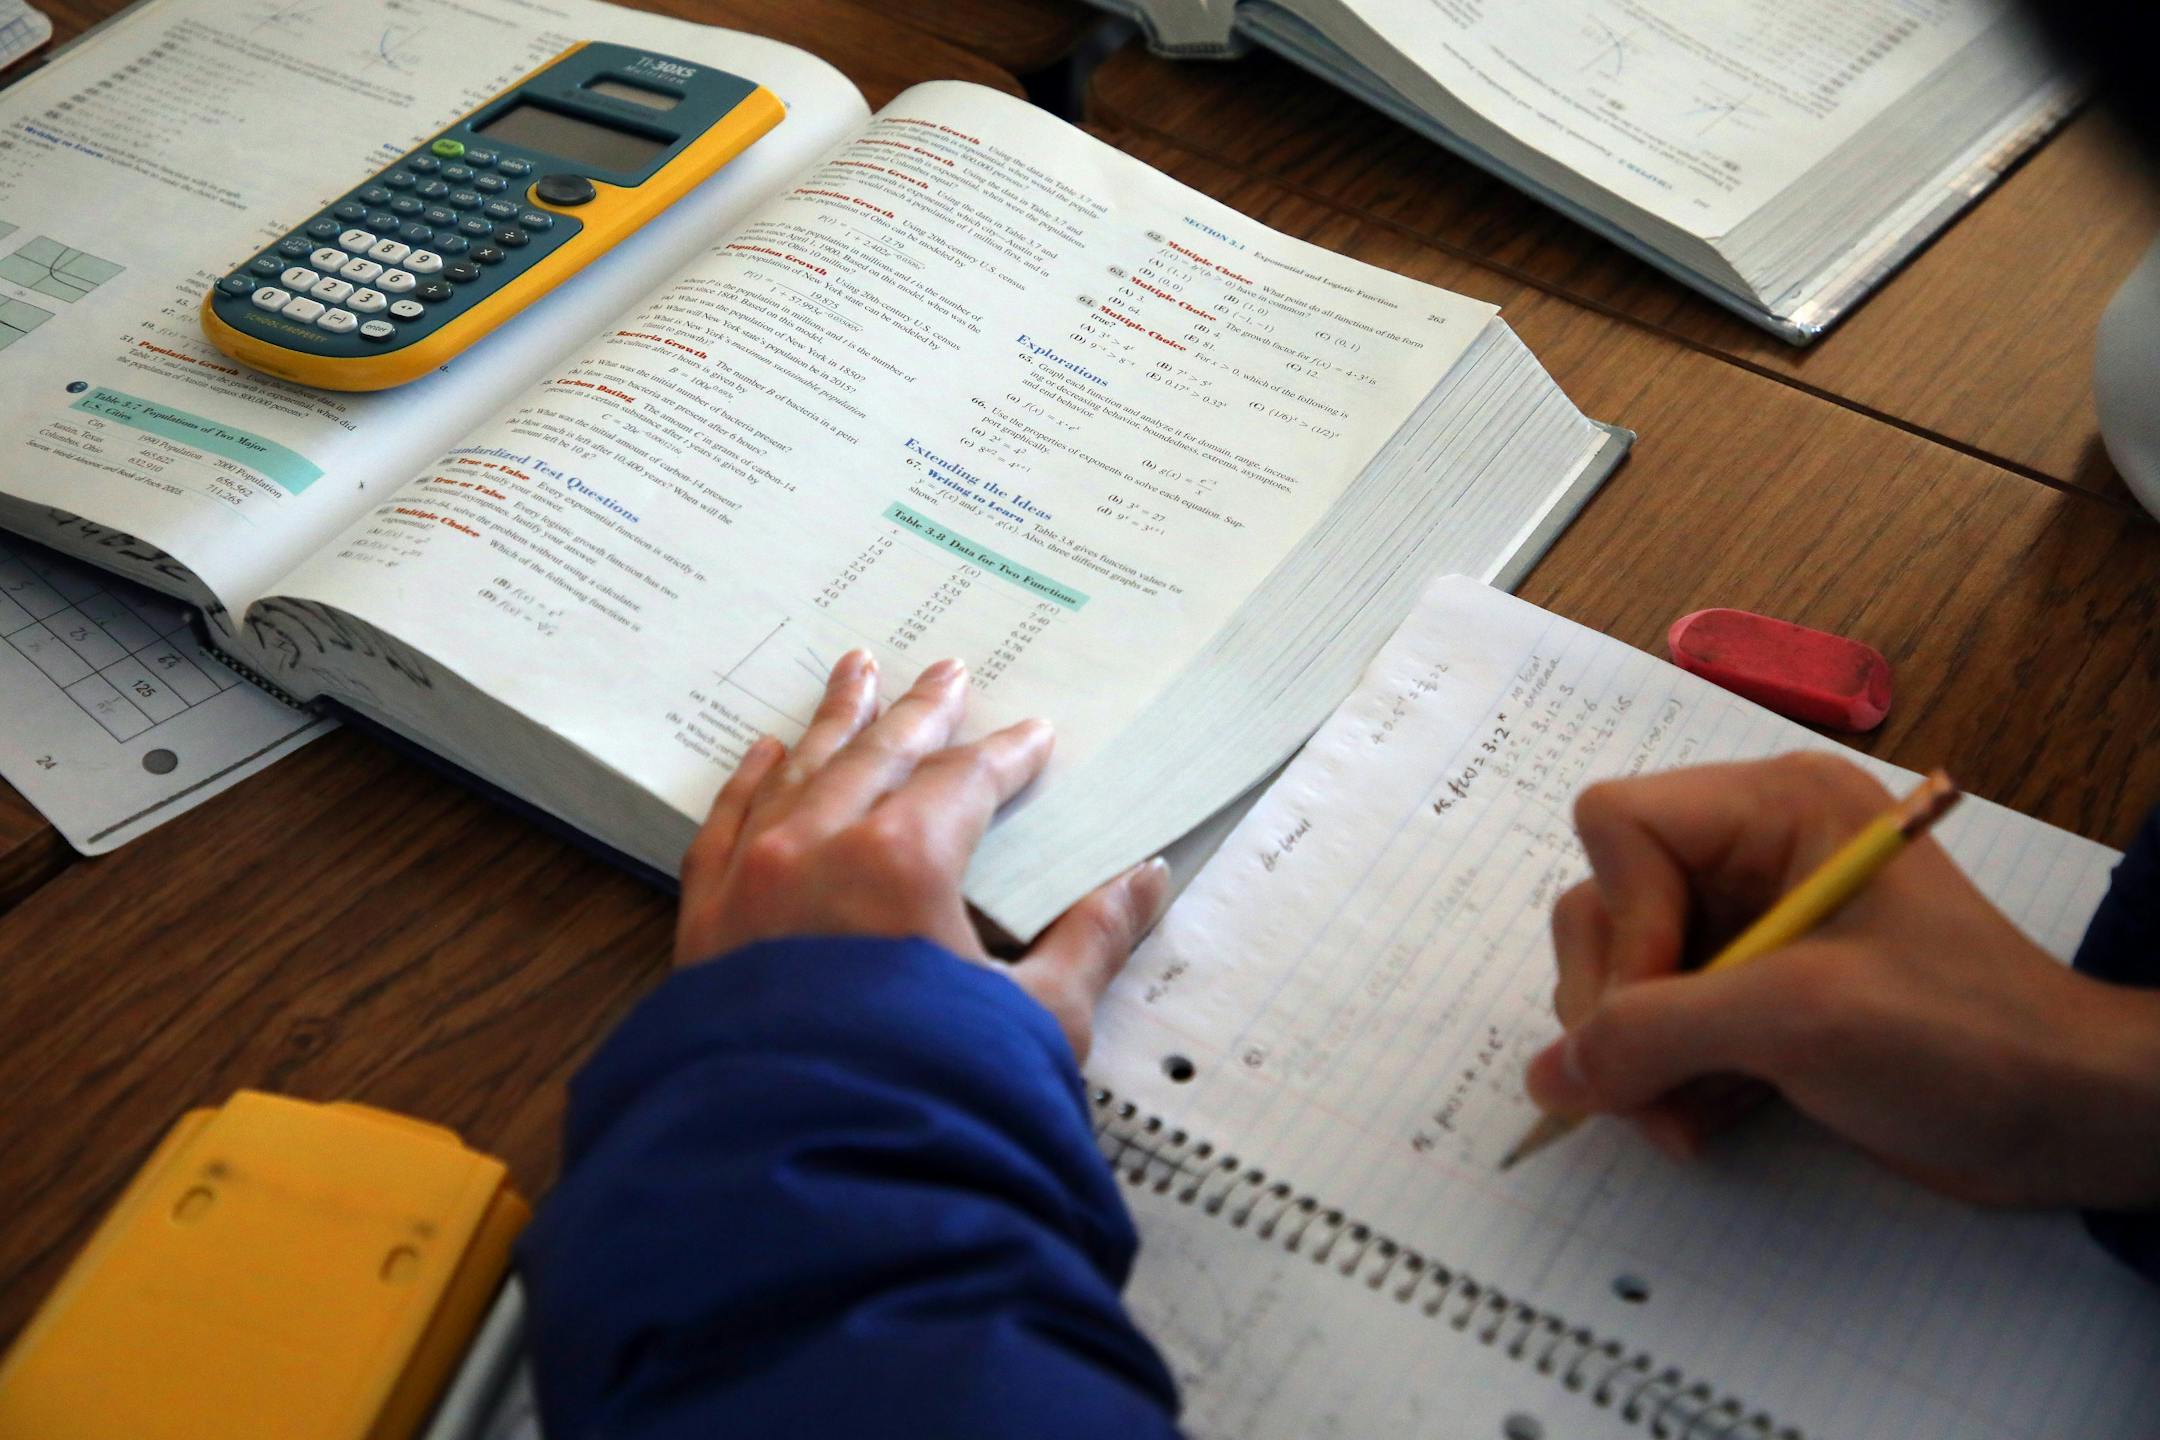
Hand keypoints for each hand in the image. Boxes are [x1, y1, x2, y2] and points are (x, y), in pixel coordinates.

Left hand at [674, 649, 1170, 1062]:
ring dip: (833, 720)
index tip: (1032, 738)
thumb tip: (1143, 881)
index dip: (1007, 756)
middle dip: (919, 711)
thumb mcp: (1036, 1020)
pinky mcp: (705, 923)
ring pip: (799, 772)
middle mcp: (819, 848)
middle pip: (879, 753)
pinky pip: (726, 824)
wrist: (807, 1172)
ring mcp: (752, 880)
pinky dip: (748, 782)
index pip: (966, 781)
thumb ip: (1090, 941)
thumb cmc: (929, 1095)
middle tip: (945, 668)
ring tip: (853, 672)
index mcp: (904, 860)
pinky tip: (763, 755)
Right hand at [1524, 752, 2159, 1208]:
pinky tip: (1709, 1120)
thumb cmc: (1958, 1040)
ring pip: (1621, 975)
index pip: (1619, 825)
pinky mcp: (1756, 994)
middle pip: (1605, 906)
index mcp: (1773, 808)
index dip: (1621, 921)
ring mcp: (1751, 924)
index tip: (1661, 1009)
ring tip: (1685, 1119)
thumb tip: (1544, 1079)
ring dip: (1638, 1059)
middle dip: (1619, 1009)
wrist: (2069, 1120)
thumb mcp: (1797, 1021)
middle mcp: (1751, 851)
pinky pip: (1660, 1023)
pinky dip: (1668, 1079)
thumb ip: (1653, 1036)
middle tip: (1651, 1088)